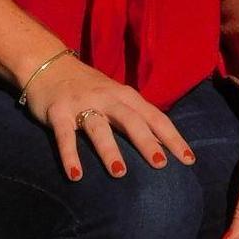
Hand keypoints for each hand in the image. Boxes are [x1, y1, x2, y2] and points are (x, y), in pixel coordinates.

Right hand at [25, 54, 194, 181]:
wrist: (49, 63)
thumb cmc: (88, 87)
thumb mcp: (114, 97)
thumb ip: (134, 117)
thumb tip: (161, 146)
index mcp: (125, 96)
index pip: (155, 117)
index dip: (172, 137)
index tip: (189, 159)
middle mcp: (107, 97)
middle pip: (131, 120)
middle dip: (146, 142)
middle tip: (161, 165)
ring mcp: (82, 103)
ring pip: (99, 127)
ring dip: (109, 149)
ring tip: (120, 173)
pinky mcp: (58, 111)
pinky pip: (65, 135)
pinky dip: (70, 154)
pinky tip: (75, 175)